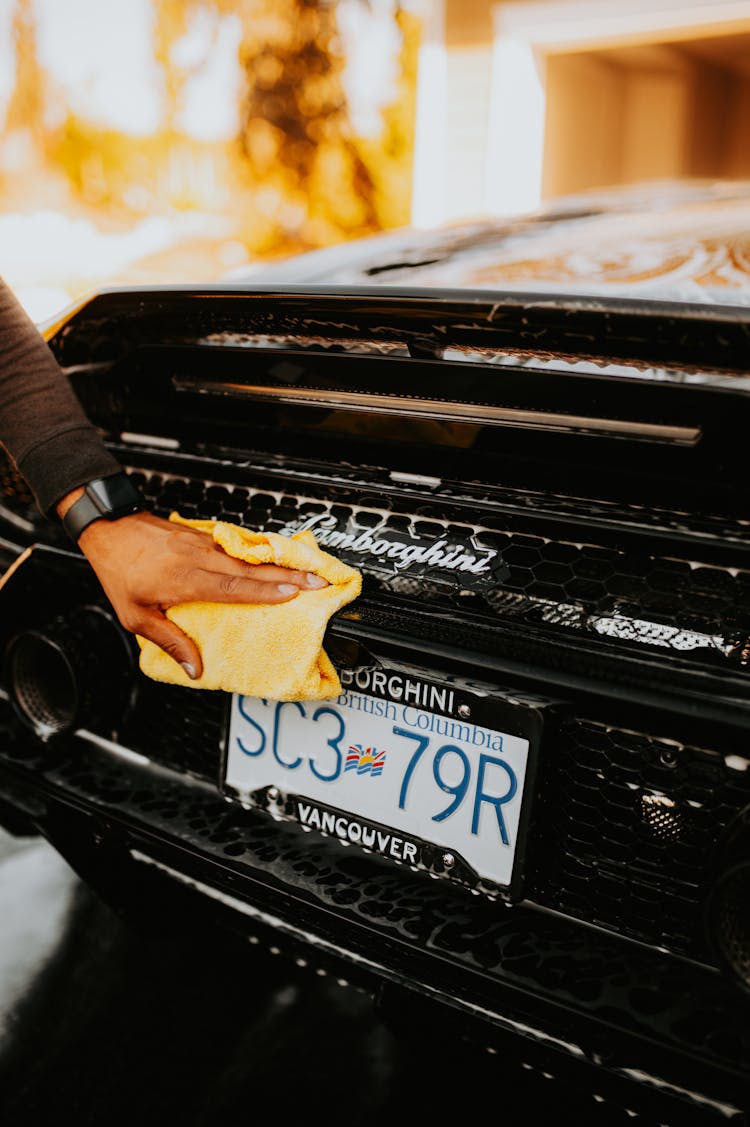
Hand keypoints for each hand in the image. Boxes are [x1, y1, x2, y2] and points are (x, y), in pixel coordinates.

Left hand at [60, 506, 326, 678]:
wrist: (111, 529)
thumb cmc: (120, 572)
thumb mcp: (135, 615)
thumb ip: (168, 640)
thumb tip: (194, 668)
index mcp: (186, 580)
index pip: (233, 587)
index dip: (265, 590)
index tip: (293, 593)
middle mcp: (201, 558)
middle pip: (252, 569)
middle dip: (289, 576)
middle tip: (319, 581)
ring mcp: (205, 545)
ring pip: (250, 557)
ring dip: (281, 564)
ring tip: (310, 571)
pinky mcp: (205, 537)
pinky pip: (239, 548)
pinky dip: (262, 555)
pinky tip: (279, 560)